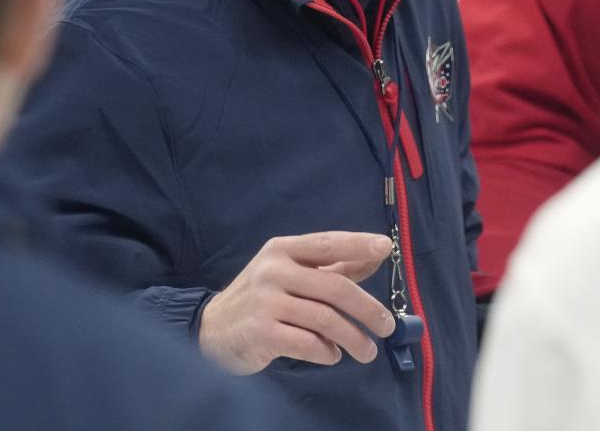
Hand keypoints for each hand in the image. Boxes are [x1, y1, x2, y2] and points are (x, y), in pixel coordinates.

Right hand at [199, 231, 396, 373]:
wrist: (211, 330)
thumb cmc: (261, 298)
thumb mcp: (290, 273)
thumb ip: (332, 267)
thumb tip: (375, 257)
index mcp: (282, 250)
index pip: (327, 243)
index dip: (358, 244)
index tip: (386, 247)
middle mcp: (273, 271)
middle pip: (334, 287)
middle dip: (368, 308)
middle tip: (388, 325)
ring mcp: (266, 302)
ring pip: (325, 319)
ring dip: (353, 337)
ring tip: (368, 351)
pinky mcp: (261, 333)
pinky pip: (307, 343)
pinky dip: (327, 352)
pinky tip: (333, 355)